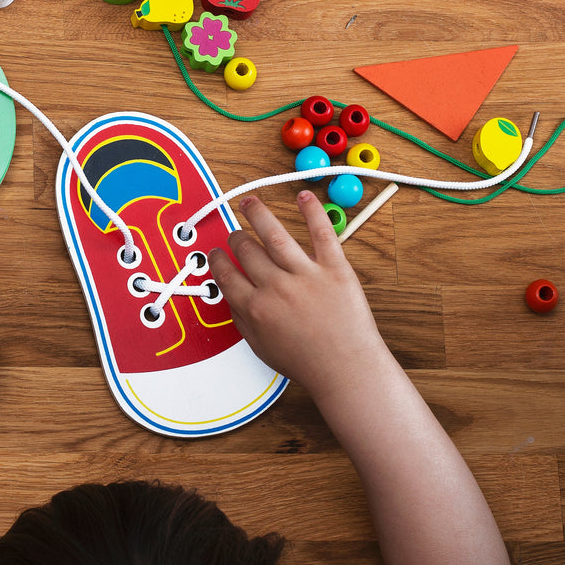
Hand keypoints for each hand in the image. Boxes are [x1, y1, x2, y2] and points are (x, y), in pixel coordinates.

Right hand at [209, 191, 391, 403]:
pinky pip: (321, 233)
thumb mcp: (261, 347)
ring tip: (249, 202)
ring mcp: (305, 275)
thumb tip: (231, 296)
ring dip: (257, 213)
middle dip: (236, 237)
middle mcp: (276, 287)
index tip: (217, 253)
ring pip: (273, 234)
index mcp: (255, 308)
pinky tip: (303, 196)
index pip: (225, 273)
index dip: (217, 259)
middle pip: (246, 250)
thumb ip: (242, 320)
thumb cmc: (308, 363)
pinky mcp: (334, 268)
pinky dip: (311, 211)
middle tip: (236, 233)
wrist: (347, 369)